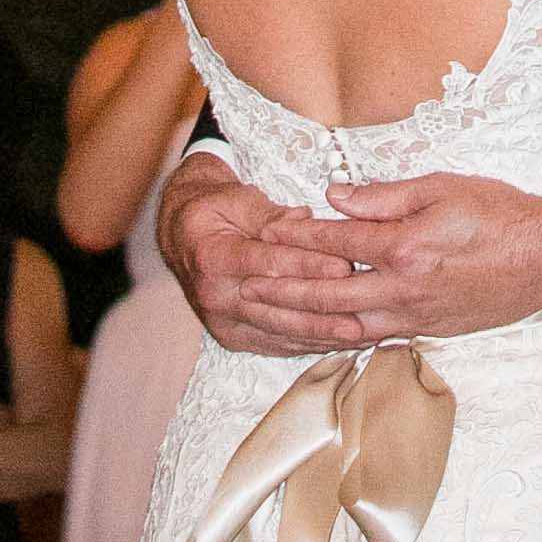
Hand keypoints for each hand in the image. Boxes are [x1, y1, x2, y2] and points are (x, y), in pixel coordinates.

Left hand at [156, 153, 541, 352]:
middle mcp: (401, 292)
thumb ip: (383, 195)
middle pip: (325, 294)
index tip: (259, 234)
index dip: (293, 239)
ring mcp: (412, 319)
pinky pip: (365, 338)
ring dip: (297, 320)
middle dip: (279, 289)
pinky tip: (310, 333)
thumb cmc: (499, 213)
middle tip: (240, 285)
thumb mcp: (442, 186)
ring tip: (261, 315)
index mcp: (404, 249)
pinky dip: (332, 336)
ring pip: (339, 325)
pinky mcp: (423, 333)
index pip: (333, 245)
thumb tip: (333, 197)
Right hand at [156, 156, 338, 360]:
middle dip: (321, 307)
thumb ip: (270, 212)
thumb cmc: (213, 210)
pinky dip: (305, 343)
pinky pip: (273, 344)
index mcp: (213, 256)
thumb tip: (304, 220)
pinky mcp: (231, 337)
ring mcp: (222, 322)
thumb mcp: (235, 197)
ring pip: (278, 331)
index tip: (343, 265)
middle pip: (277, 305)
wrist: (181, 235)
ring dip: (319, 333)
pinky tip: (333, 342)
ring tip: (357, 332)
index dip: (308, 265)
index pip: (268, 263)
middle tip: (360, 307)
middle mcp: (214, 295)